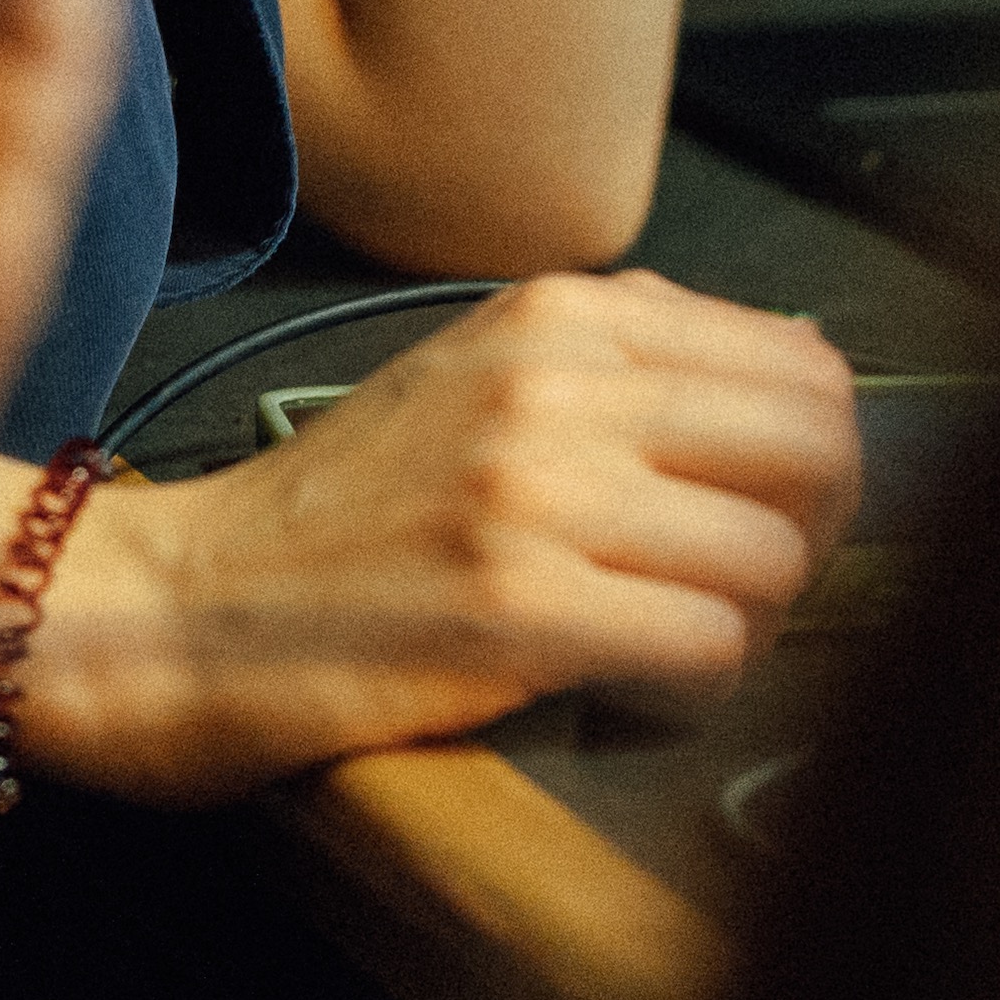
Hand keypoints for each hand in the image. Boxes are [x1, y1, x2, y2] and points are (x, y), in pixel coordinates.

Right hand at [13, 274, 861, 802]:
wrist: (179, 607)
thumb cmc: (332, 516)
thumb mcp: (476, 377)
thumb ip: (623, 363)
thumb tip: (796, 371)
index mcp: (558, 316)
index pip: (801, 360)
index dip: (820, 453)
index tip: (783, 508)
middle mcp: (558, 381)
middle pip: (817, 446)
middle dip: (817, 534)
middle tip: (754, 586)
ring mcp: (535, 492)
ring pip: (775, 554)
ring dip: (755, 625)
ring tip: (684, 643)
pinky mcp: (515, 610)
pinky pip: (707, 646)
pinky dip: (699, 684)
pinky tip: (636, 684)